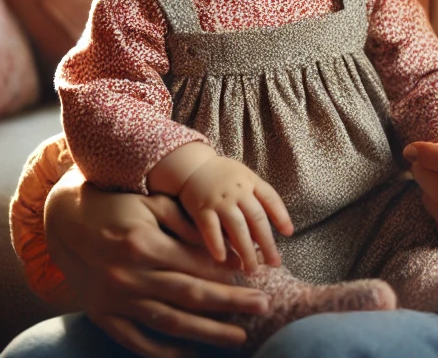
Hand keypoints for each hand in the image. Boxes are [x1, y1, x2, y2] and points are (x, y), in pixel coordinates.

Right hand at [45, 168, 269, 357]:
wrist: (66, 223)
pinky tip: (189, 354)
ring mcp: (116, 300)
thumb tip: (220, 243)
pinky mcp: (103, 316)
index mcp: (144, 245)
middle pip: (189, 295)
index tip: (256, 274)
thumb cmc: (117, 207)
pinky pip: (135, 340)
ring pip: (168, 322)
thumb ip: (185, 222)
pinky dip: (162, 351)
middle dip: (230, 303)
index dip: (228, 271)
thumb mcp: (151, 204)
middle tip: (263, 306)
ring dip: (206, 333)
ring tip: (238, 337)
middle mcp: (130, 277)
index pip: (196, 264)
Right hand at [178, 155, 292, 272]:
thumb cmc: (223, 176)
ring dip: (246, 250)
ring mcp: (220, 200)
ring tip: (252, 269)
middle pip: (257, 219)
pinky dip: (217, 244)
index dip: (282, 216)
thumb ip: (256, 198)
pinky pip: (210, 229)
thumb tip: (268, 230)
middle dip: (267, 243)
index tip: (289, 233)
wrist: (192, 166)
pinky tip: (223, 259)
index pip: (271, 199)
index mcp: (251, 181)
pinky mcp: (201, 209)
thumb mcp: (245, 177)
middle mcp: (238, 191)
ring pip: (237, 228)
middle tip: (275, 263)